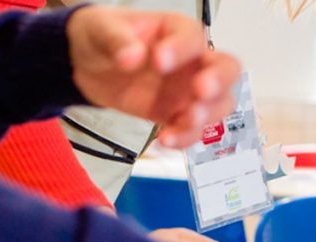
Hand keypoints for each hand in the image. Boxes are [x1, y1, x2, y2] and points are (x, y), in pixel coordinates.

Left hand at [66, 5, 240, 147]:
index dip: (181, 50)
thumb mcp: (102, 29)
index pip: (193, 38)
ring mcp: (188, 91)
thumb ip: (117, 40)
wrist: (88, 66)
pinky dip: (184, 138)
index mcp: (178, 32)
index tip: (159, 61)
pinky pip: (193, 130)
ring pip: (219, 104)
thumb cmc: (104, 37)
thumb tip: (131, 56)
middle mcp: (192, 61)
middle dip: (219, 83)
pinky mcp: (176, 115)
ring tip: (183, 121)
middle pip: (228, 70)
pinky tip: (165, 139)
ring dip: (206, 116)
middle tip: (200, 92)